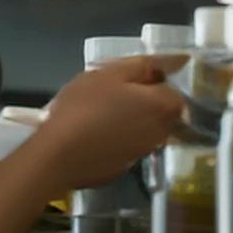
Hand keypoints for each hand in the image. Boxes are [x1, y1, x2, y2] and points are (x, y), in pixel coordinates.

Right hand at [39, 57, 185, 188]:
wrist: (57, 155)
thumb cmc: (84, 107)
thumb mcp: (111, 73)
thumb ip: (144, 66)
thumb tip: (173, 61)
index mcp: (162, 108)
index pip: (174, 92)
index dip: (155, 83)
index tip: (130, 80)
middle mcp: (160, 134)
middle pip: (161, 114)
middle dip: (145, 103)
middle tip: (114, 94)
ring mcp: (141, 155)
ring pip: (144, 132)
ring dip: (131, 122)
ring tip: (100, 114)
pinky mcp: (121, 171)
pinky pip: (126, 149)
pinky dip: (117, 141)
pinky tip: (93, 136)